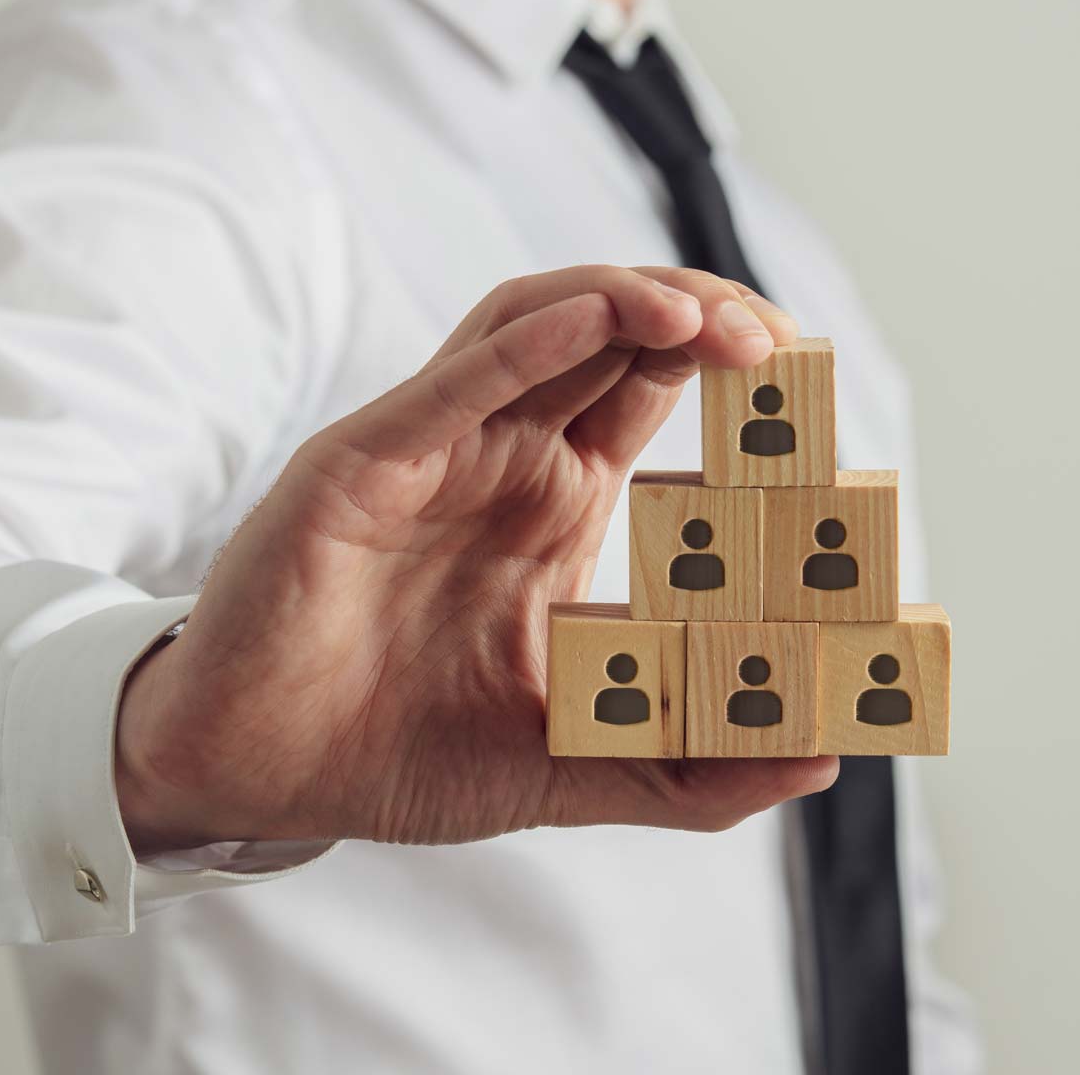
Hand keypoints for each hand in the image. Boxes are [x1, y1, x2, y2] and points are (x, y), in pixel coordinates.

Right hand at [115, 266, 839, 851]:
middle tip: (776, 340)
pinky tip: (595, 323)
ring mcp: (431, 452)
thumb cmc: (395, 755)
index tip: (807, 386)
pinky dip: (525, 344)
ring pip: (536, 324)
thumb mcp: (572, 770)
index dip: (732, 370)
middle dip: (700, 314)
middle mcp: (499, 460)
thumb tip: (822, 760)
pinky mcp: (361, 468)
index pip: (654, 394)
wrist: (257, 779)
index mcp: (551, 506)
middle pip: (612, 336)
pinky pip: (450, 384)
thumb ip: (691, 770)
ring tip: (705, 319)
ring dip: (625, 301)